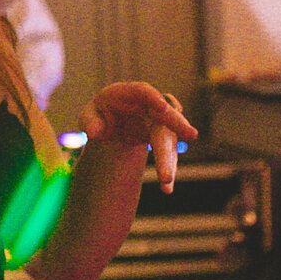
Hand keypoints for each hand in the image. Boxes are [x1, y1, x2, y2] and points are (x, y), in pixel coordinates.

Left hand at [80, 81, 197, 191]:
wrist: (112, 125)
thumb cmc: (99, 116)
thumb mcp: (89, 117)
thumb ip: (89, 122)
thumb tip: (94, 132)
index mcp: (128, 94)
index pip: (144, 91)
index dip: (154, 98)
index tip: (164, 107)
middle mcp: (149, 106)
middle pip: (165, 114)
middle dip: (178, 124)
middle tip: (191, 135)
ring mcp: (159, 122)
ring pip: (169, 138)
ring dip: (169, 158)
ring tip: (166, 180)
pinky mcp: (164, 138)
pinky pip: (168, 154)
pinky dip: (167, 169)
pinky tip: (167, 188)